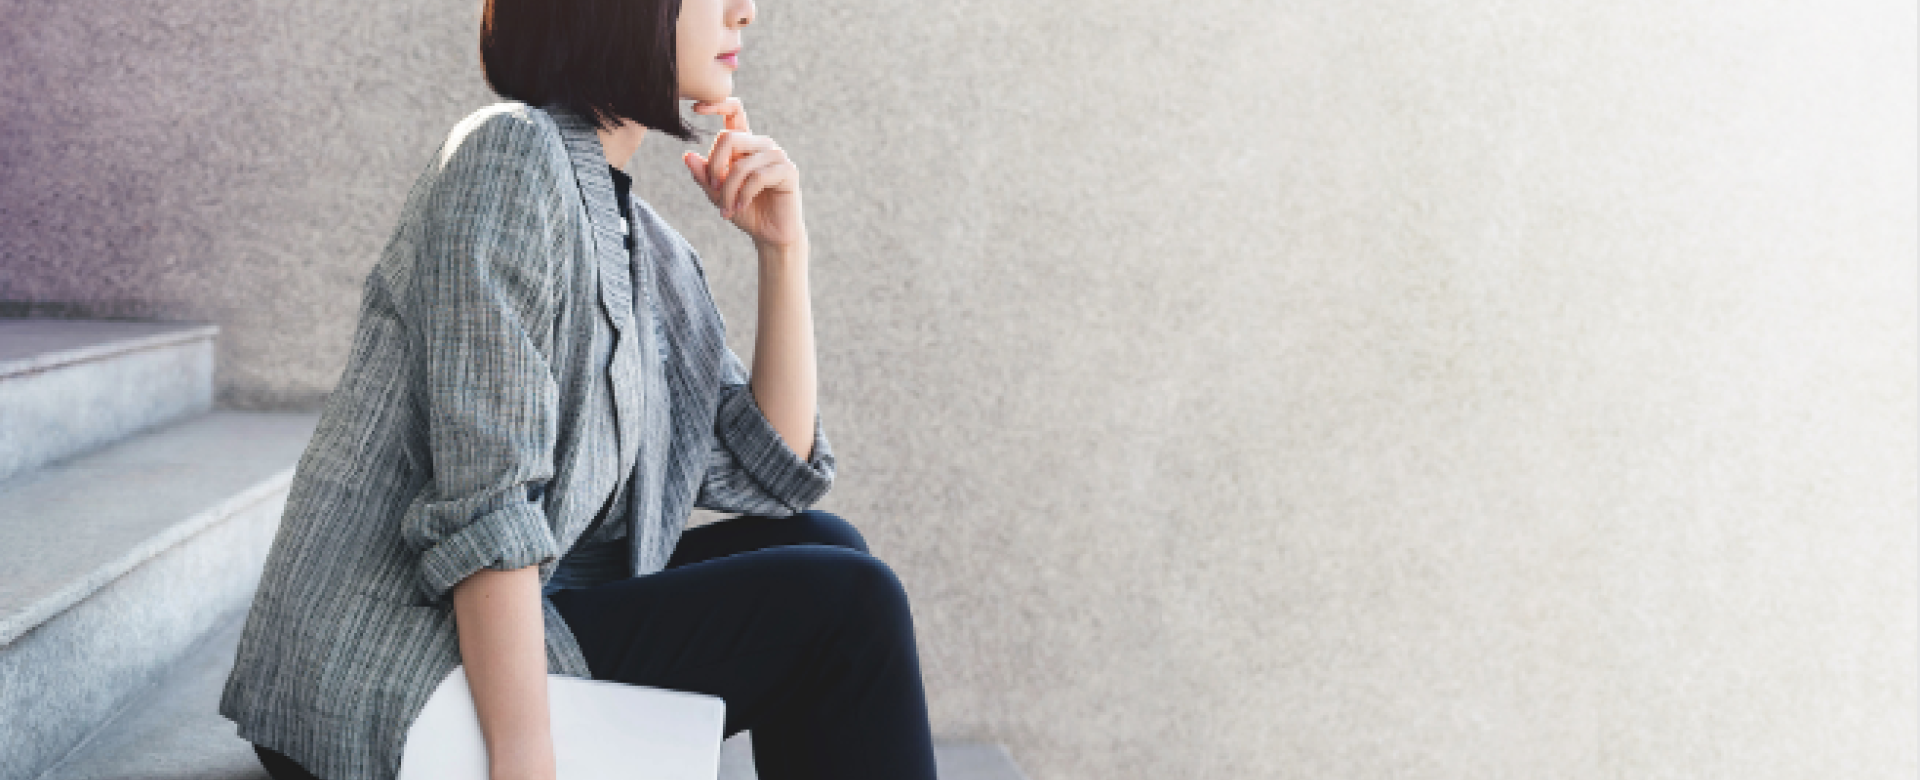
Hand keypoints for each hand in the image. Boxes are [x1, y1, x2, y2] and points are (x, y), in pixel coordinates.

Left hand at [683, 97, 806, 249]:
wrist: (770, 234)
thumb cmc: (745, 210)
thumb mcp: (717, 193)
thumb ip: (704, 175)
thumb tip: (687, 156)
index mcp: (745, 144)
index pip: (734, 112)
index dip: (716, 104)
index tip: (695, 108)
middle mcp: (761, 145)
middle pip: (728, 138)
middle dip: (714, 167)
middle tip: (712, 189)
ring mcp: (776, 156)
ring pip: (740, 164)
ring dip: (728, 191)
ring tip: (726, 210)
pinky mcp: (787, 171)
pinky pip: (757, 177)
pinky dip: (743, 196)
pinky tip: (740, 208)